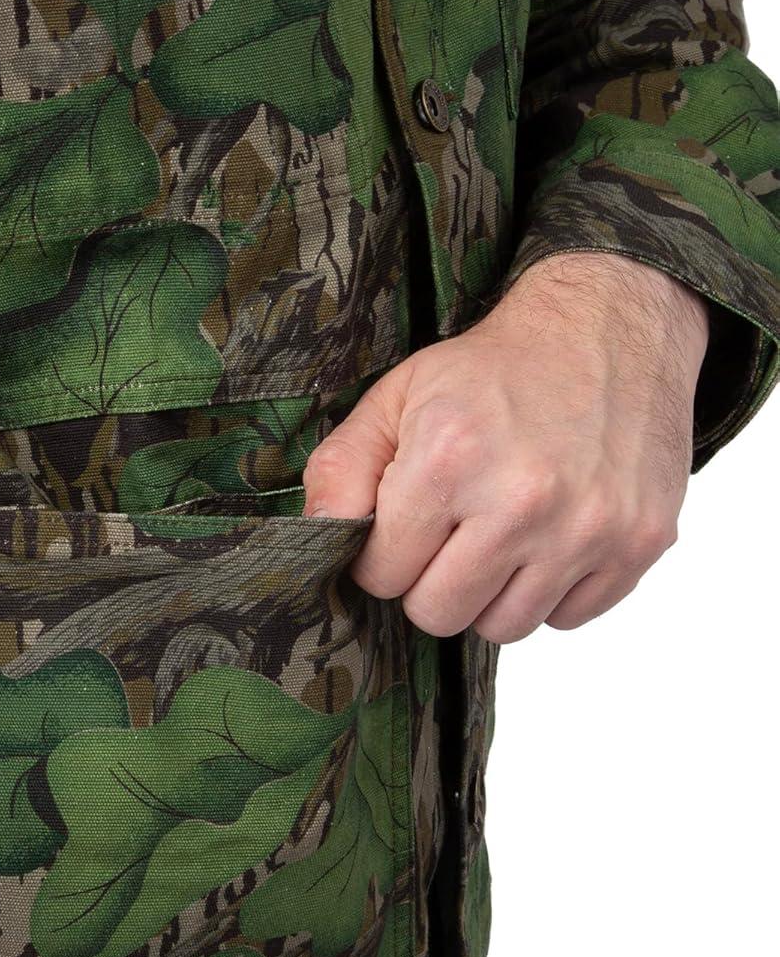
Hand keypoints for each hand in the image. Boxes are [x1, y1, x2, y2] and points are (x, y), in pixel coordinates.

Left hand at [302, 251, 709, 642]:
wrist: (608, 328)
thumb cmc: (494, 369)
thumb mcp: (396, 397)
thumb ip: (340, 470)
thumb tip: (318, 536)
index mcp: (449, 461)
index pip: (383, 576)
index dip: (383, 555)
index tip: (404, 524)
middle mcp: (521, 501)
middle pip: (439, 614)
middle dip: (429, 582)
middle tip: (449, 534)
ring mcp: (587, 528)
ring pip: (503, 628)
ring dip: (490, 594)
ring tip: (497, 535)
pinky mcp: (639, 544)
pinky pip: (568, 618)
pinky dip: (551, 592)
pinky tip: (547, 538)